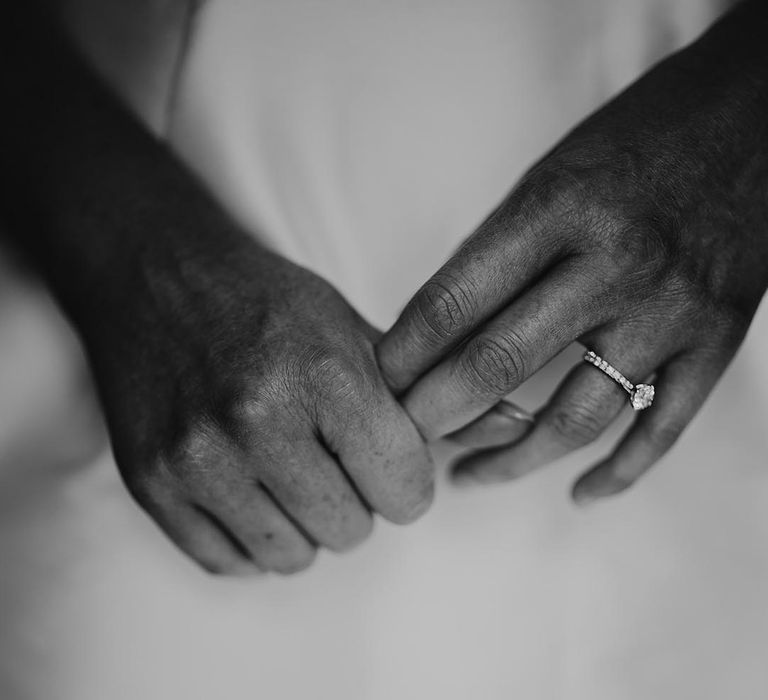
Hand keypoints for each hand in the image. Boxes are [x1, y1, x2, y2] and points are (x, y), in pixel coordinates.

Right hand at [85, 230, 432, 574]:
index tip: (392, 468)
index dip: (408, 482)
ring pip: (292, 558)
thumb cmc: (263, 303)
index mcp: (325, 374)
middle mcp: (259, 420)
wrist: (157, 277)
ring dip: (303, 527)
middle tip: (335, 464)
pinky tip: (251, 493)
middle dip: (355, 504)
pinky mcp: (149, 483)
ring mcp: (197, 458)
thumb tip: (470, 444)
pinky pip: (228, 562)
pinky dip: (250, 540)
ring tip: (290, 475)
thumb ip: (408, 393)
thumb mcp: (349, 324)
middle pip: (349, 531)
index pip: (404, 487)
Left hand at [378, 2, 767, 502]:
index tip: (376, 383)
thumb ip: (498, 250)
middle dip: (435, 414)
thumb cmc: (637, 139)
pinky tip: (578, 493)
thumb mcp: (550, 172)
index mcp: (557, 209)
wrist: (757, 117)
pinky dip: (617, 472)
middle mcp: (613, 264)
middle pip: (499, 364)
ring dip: (511, 459)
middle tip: (403, 439)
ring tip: (468, 476)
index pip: (453, 301)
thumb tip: (433, 330)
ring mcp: (670, 311)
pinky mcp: (717, 341)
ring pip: (575, 417)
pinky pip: (660, 430)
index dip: (402, 353)